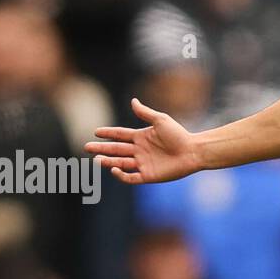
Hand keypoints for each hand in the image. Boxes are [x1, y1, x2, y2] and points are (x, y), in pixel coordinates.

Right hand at [84, 98, 201, 184]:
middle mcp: (140, 150)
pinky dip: (121, 174)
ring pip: (120, 163)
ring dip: (108, 161)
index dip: (108, 133)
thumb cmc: (179, 135)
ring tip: (96, 159)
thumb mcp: (161, 120)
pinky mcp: (148, 175)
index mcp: (141, 137)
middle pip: (116, 149)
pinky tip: (113, 169)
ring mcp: (143, 163)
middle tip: (87, 147)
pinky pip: (131, 177)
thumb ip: (145, 113)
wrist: (193, 151)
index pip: (120, 135)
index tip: (95, 132)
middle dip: (101, 148)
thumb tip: (133, 101)